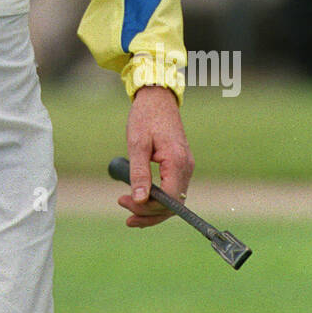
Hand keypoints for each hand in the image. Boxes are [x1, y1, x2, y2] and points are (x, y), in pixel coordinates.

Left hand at [118, 85, 193, 227]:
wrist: (157, 98)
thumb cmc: (146, 117)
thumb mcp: (137, 144)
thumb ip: (139, 173)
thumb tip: (140, 199)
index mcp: (177, 161)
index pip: (169, 199)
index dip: (149, 208)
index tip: (126, 203)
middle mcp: (187, 167)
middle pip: (173, 205)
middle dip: (149, 213)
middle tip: (125, 211)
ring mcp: (186, 168)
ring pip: (173, 201)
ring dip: (153, 211)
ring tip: (130, 214)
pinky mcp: (180, 166)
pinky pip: (172, 190)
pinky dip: (158, 200)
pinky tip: (141, 202)